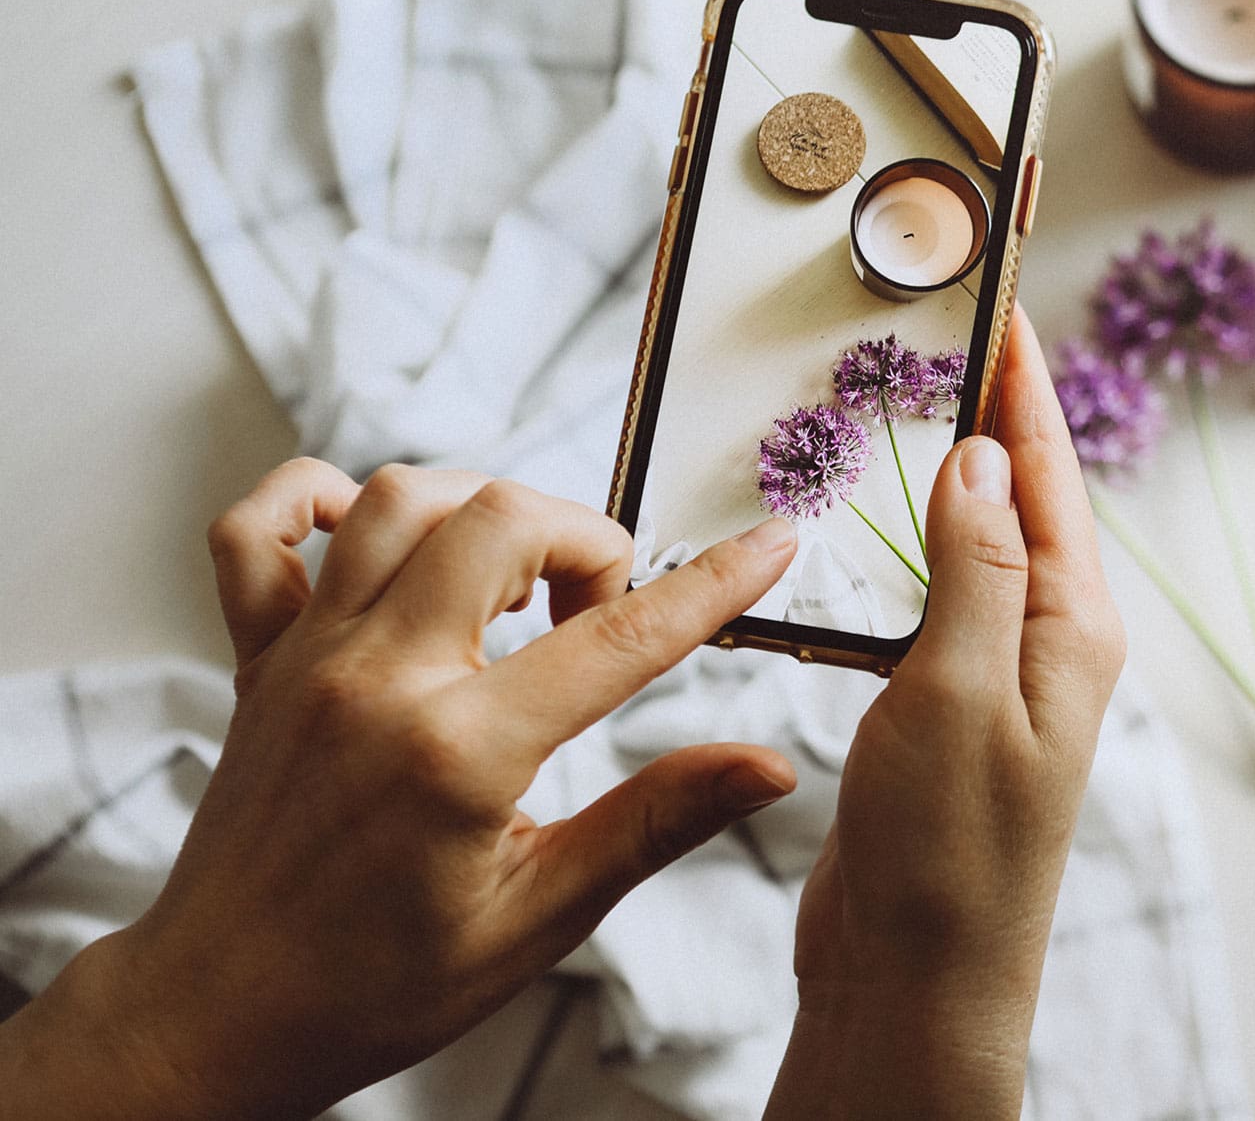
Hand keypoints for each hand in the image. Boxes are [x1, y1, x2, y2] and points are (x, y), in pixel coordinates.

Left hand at [0, 461, 799, 1119]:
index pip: (619, 639)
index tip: (771, 545)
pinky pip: (257, 531)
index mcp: (460, 754)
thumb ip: (657, 822)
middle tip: (601, 613)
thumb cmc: (377, 983)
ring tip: (516, 582)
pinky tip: (372, 535)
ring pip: (397, 500)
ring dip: (481, 511)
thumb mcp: (541, 916)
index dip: (713, 584)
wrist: (221, 1016)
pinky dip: (312, 500)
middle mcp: (378, 682)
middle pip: (502, 520)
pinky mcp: (256, 660)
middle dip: (585, 541)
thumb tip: (767, 770)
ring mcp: (307, 660)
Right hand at [767, 310, 1127, 1120]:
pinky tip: (871, 533)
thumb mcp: (960, 693)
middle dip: (990, 414)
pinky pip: (932, 601)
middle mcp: (1048, 645)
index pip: (1050, 476)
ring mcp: (998, 680)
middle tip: (946, 335)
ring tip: (905, 407)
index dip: (1024, 386)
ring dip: (945, 478)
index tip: (1003, 306)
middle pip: (1022, 499)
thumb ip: (975, 570)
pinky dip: (904, 550)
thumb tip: (981, 458)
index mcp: (1072, 629)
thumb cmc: (951, 856)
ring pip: (975, 547)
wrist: (917, 982)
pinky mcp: (946, 713)